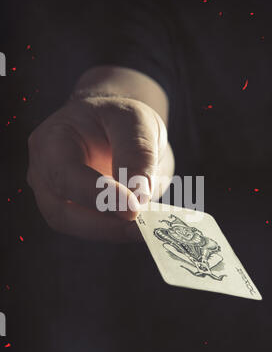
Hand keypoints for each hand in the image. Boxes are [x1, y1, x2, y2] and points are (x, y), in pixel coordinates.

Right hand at [27, 94, 174, 241]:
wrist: (116, 127)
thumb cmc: (119, 119)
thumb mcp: (135, 121)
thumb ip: (137, 153)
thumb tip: (138, 195)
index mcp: (52, 142)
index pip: (67, 175)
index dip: (98, 195)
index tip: (133, 208)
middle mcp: (44, 173)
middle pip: (62, 212)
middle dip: (104, 225)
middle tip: (142, 228)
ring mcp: (55, 197)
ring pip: (76, 227)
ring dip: (112, 232)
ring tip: (146, 229)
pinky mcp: (74, 214)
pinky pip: (93, 230)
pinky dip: (117, 231)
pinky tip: (141, 226)